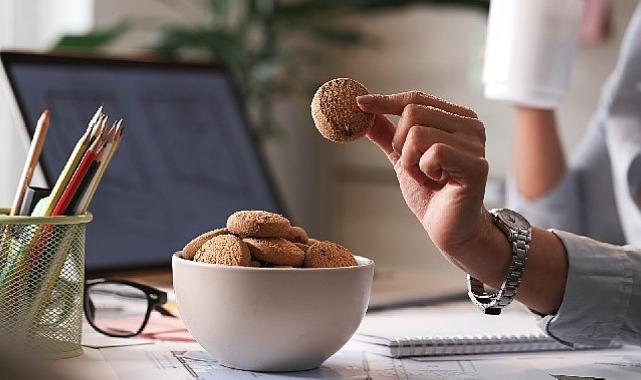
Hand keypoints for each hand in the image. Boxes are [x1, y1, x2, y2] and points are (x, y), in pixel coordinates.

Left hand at [357, 91, 490, 259]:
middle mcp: (471, 125)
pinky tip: (436, 182)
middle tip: (414, 166)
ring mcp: (476, 144)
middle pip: (413, 112)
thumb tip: (364, 111)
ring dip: (410, 161)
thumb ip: (387, 134)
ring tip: (426, 177)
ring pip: (417, 133)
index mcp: (457, 118)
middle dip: (400, 144)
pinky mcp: (476, 165)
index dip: (385, 101)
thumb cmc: (431, 194)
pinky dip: (423, 171)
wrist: (449, 229)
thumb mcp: (403, 158)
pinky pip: (432, 153)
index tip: (359, 104)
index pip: (416, 98)